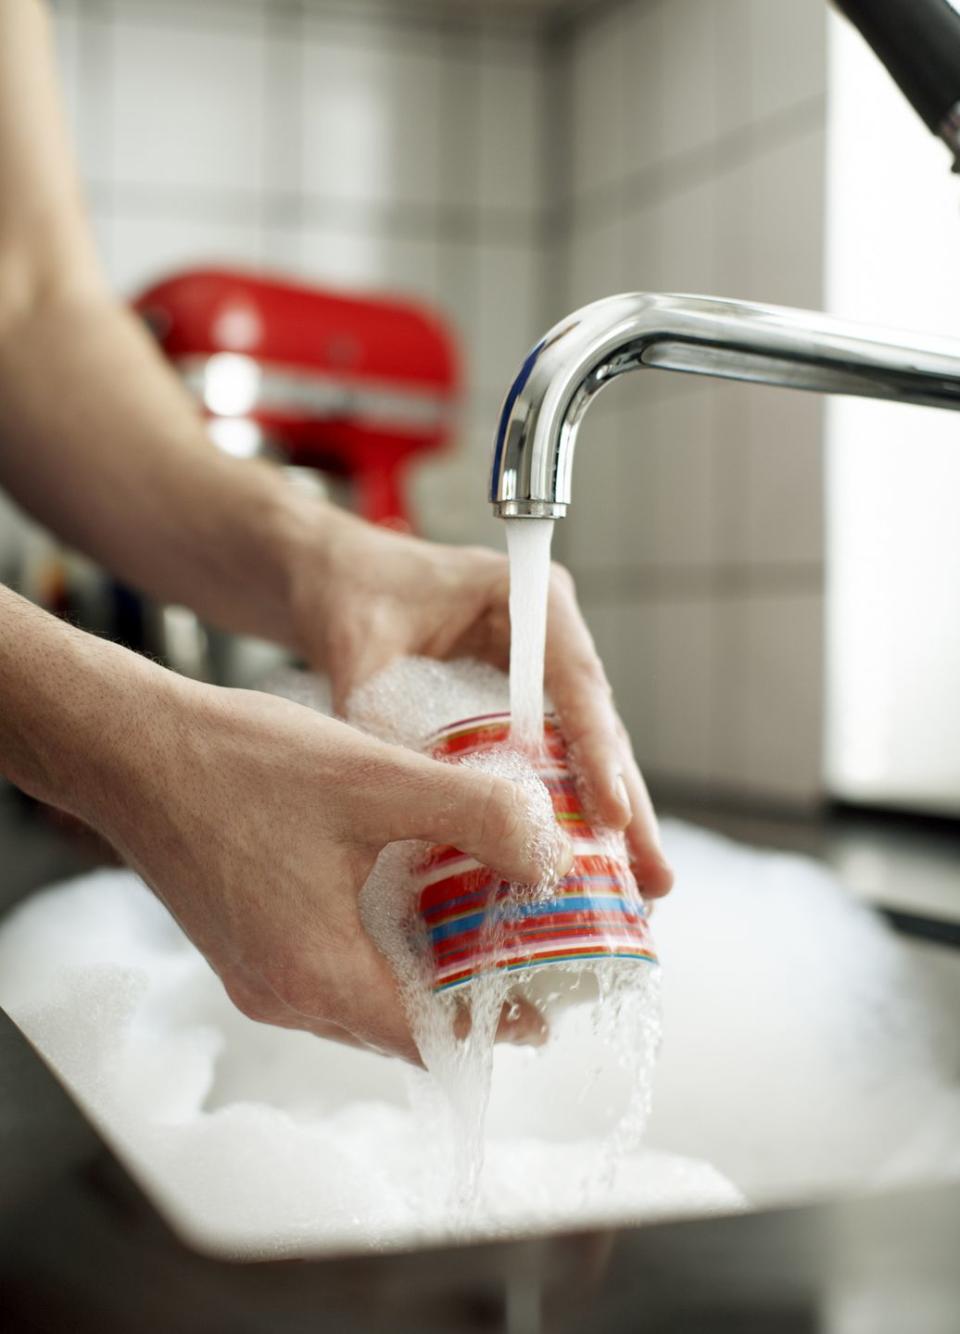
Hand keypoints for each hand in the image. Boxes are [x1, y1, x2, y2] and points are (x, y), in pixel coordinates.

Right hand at [87, 667, 566, 1060]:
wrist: (129, 746)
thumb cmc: (243, 763)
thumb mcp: (378, 779)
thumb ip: (476, 815)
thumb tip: (548, 856)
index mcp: (317, 976)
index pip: (431, 1042)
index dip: (498, 1023)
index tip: (550, 993)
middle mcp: (282, 995)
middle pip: (399, 1026)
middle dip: (467, 996)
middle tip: (523, 946)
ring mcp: (255, 974)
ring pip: (364, 998)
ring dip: (421, 969)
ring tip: (475, 917)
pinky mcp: (241, 945)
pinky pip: (328, 968)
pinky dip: (376, 947)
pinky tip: (403, 893)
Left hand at [293, 510, 672, 897]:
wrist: (327, 573)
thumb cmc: (348, 589)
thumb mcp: (358, 643)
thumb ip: (376, 707)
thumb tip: (399, 792)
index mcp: (521, 594)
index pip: (574, 677)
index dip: (598, 748)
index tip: (617, 813)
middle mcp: (543, 630)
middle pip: (596, 721)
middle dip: (626, 800)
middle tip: (656, 874)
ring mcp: (535, 667)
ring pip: (583, 746)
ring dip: (610, 815)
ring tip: (644, 886)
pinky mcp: (516, 699)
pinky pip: (551, 755)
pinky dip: (567, 805)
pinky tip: (588, 863)